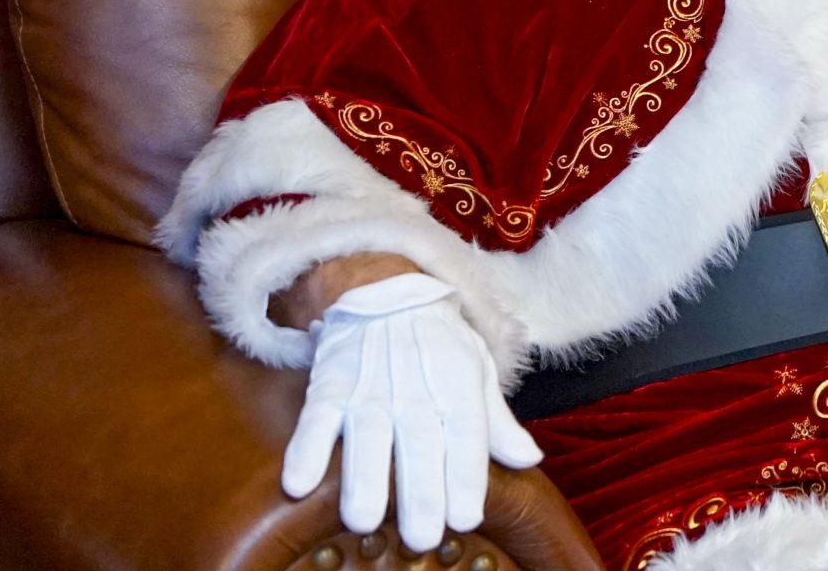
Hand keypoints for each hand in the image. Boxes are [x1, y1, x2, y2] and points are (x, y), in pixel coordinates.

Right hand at [281, 272, 542, 551]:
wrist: (386, 292)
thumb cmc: (439, 345)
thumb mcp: (477, 372)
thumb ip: (498, 422)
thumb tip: (529, 460)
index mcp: (457, 384)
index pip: (467, 433)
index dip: (466, 476)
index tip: (466, 518)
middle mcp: (414, 388)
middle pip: (419, 442)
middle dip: (420, 491)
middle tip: (422, 535)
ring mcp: (368, 388)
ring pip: (366, 435)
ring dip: (363, 478)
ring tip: (362, 520)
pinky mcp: (329, 387)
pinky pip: (315, 420)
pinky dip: (305, 450)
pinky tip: (298, 485)